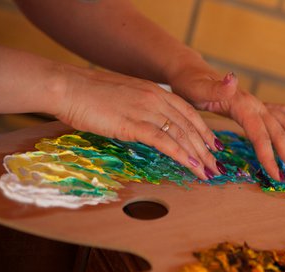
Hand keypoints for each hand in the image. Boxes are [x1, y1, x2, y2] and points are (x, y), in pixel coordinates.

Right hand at [54, 66, 223, 180]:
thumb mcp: (124, 98)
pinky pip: (164, 142)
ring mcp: (146, 110)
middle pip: (190, 126)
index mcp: (155, 92)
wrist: (68, 86)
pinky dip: (181, 155)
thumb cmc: (90, 94)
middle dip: (206, 149)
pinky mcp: (134, 124)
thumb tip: (150, 128)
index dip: (204, 131)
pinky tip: (190, 166)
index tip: (214, 145)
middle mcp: (156, 99)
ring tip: (209, 172)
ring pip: (182, 135)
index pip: (189, 113)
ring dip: (198, 156)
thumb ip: (142, 110)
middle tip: (216, 166)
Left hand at [169, 65, 284, 181]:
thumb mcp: (197, 88)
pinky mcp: (256, 106)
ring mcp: (258, 104)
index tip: (277, 177)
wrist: (189, 71)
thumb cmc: (190, 84)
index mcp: (243, 105)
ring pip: (284, 125)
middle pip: (279, 133)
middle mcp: (255, 104)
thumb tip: (233, 79)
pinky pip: (281, 111)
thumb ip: (215, 88)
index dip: (270, 156)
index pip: (261, 135)